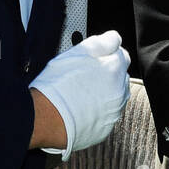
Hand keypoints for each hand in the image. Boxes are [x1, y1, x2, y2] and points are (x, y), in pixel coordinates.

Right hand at [29, 30, 130, 155]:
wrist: (46, 118)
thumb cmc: (58, 84)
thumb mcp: (78, 51)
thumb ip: (103, 41)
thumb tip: (115, 38)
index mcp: (115, 69)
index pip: (122, 56)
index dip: (107, 56)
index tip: (96, 60)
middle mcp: (120, 91)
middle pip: (120, 78)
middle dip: (108, 76)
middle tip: (85, 77)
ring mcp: (114, 112)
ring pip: (115, 98)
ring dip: (104, 95)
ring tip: (81, 94)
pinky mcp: (105, 130)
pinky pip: (106, 117)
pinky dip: (98, 113)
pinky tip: (82, 110)